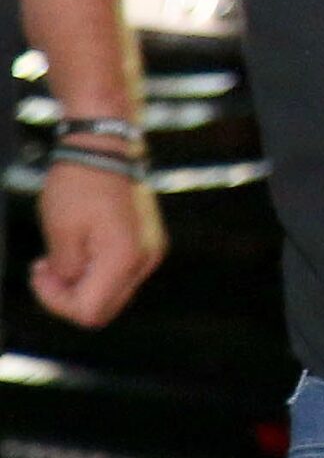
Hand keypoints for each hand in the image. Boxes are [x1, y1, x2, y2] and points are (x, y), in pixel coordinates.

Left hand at [32, 163, 165, 327]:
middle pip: (104, 307)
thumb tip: (72, 285)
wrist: (106, 146)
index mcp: (124, 258)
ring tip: (59, 255)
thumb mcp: (59, 233)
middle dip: (69, 295)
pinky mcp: (149, 239)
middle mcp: (145, 259)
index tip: (39, 273)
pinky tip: (80, 247)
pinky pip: (121, 272)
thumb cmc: (79, 184)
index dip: (56, 302)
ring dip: (82, 282)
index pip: (89, 311)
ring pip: (112, 292)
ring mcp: (151, 249)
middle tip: (44, 269)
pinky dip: (97, 269)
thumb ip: (65, 273)